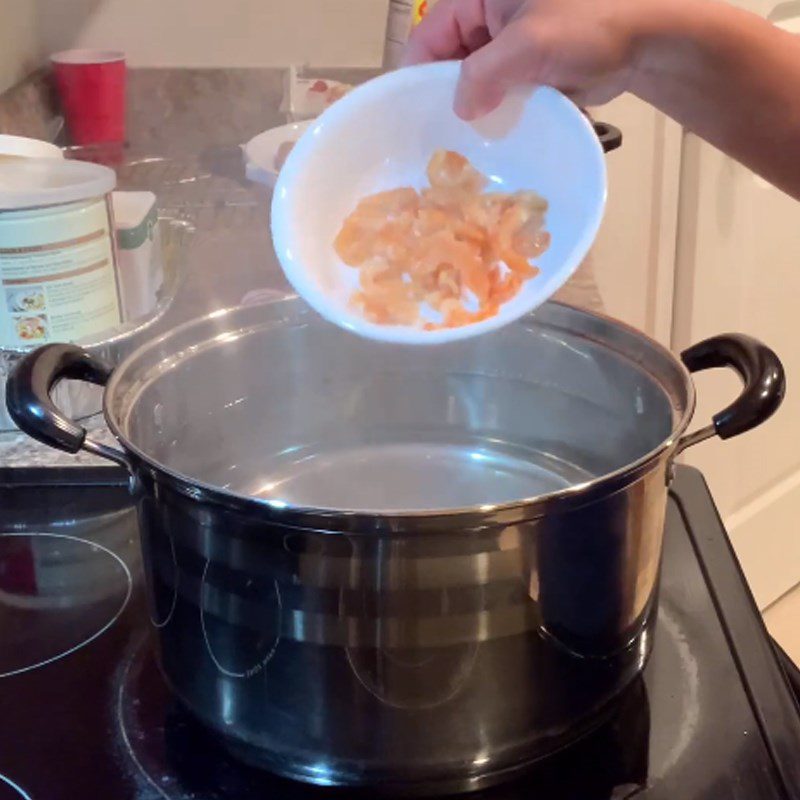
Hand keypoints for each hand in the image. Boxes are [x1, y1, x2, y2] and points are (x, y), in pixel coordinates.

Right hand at [402, 0, 658, 118]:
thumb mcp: (527, 44)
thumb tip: (459, 108)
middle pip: (450, 57)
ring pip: (476, 77)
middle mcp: (491, 13)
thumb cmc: (590, 25)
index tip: (413, 114)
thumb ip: (483, 74)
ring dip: (476, 105)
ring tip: (467, 140)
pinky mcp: (531, 64)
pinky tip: (495, 133)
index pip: (431, 32)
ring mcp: (512, 40)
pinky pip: (502, 89)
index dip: (418, 72)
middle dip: (448, 93)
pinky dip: (498, 109)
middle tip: (442, 135)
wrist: (651, 39)